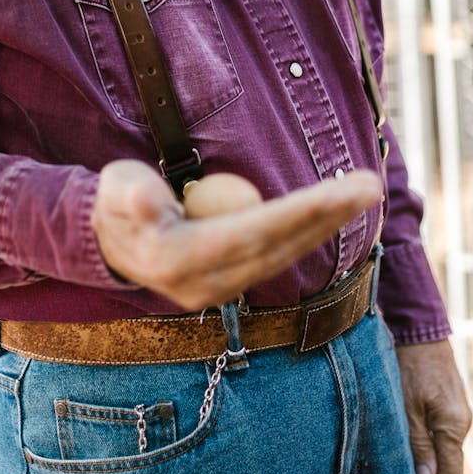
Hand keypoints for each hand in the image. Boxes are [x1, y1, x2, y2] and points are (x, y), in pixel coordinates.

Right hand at [91, 159, 381, 310]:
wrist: (102, 242)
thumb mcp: (114, 189)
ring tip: (362, 192)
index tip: (340, 191)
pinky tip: (330, 212)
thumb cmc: (113, 204)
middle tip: (370, 185)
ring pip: (284, 255)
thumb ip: (132, 194)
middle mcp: (205, 283)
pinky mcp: (227, 284)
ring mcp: (219, 289)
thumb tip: (148, 201)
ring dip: (325, 225)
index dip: (300, 212)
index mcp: (179, 258)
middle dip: (328, 216)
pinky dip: (305, 234)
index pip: (253, 232)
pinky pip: (275, 258)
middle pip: (279, 247)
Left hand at [396, 340, 471, 473]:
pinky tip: (413, 446)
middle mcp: (461, 423)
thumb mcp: (407, 406)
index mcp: (453, 427)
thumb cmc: (410, 365)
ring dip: (430, 464)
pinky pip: (443, 433)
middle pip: (449, 466)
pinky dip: (431, 445)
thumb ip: (418, 444)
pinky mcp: (450, 403)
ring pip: (446, 449)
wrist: (421, 329)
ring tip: (406, 473)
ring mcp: (458, 412)